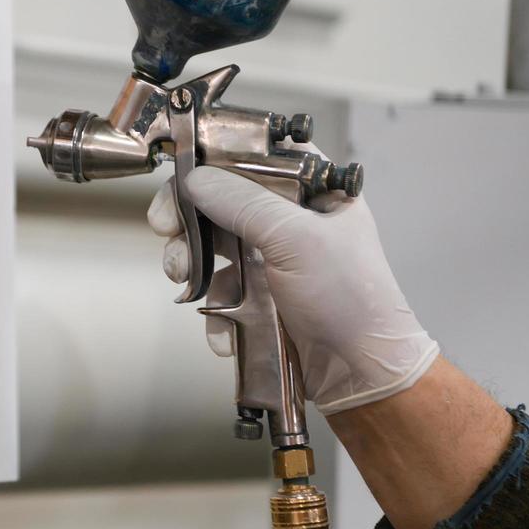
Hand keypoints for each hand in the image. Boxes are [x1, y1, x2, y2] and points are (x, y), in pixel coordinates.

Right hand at [147, 160, 439, 413]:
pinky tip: (224, 324)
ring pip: (213, 244)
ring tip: (184, 280)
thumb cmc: (353, 301)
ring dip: (190, 261)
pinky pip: (220, 289)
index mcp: (315, 191)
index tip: (184, 167)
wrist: (362, 375)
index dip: (219, 154)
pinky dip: (213, 306)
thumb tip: (195, 178)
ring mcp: (274, 258)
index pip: (260, 152)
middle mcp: (293, 219)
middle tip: (166, 227)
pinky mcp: (260, 295)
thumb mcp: (297, 240)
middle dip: (190, 215)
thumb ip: (242, 203)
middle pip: (223, 198)